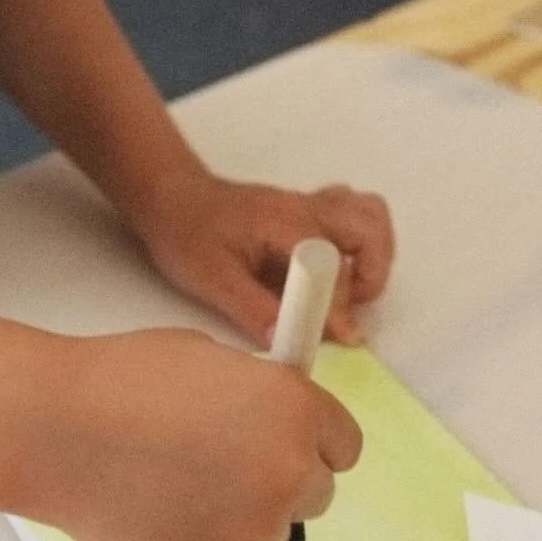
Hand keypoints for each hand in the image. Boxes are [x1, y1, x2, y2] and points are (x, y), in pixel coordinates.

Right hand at [35, 328, 361, 540]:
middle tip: (218, 463)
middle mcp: (290, 473)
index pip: (343, 445)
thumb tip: (273, 419)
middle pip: (315, 492)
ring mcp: (256, 531)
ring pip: (269, 531)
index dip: (309, 440)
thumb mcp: (207, 359)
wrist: (53, 430)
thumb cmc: (119, 381)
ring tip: (170, 484)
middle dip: (276, 479)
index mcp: (296, 409)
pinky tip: (158, 514)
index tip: (281, 441)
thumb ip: (257, 393)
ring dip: (237, 514)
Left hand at [127, 169, 394, 347]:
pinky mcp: (306, 208)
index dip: (338, 309)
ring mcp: (309, 204)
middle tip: (346, 307)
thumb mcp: (213, 280)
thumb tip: (287, 343)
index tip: (343, 339)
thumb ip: (253, 310)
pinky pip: (351, 212)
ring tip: (347, 289)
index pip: (332, 268)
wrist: (169, 197)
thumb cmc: (186, 234)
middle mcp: (307, 208)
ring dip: (372, 254)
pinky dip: (357, 239)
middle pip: (370, 228)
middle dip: (371, 274)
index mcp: (287, 224)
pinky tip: (335, 266)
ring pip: (368, 214)